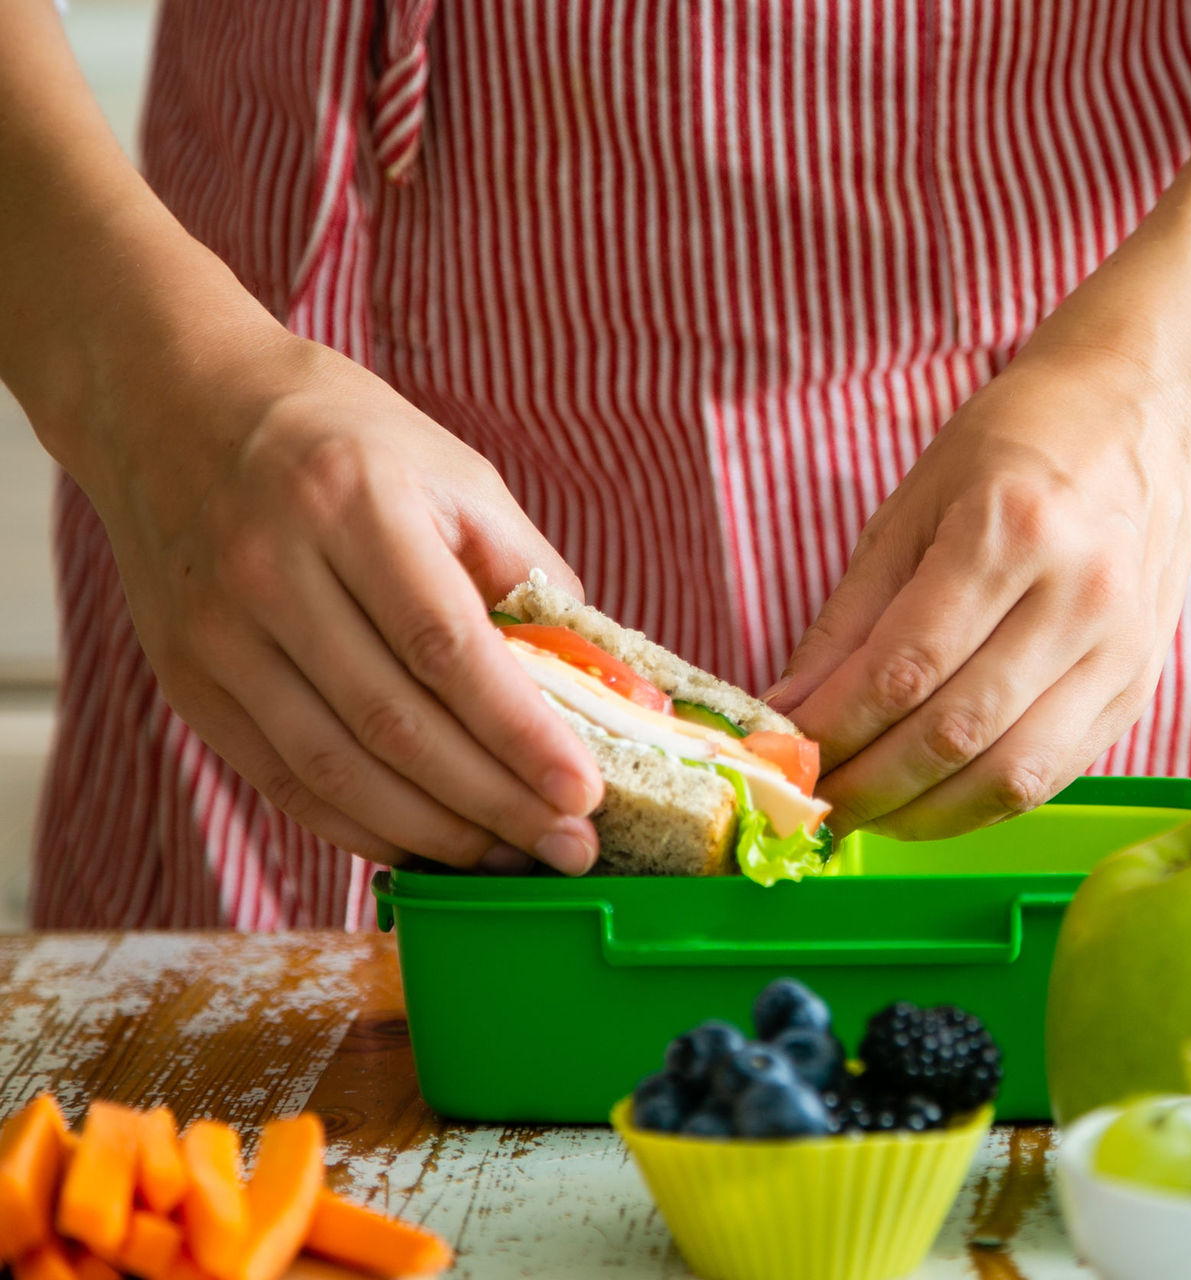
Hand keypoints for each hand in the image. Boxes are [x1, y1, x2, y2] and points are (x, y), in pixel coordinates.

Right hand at [82, 326, 604, 872]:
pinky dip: (358, 825)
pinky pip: (282, 779)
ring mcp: (217, 632)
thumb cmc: (339, 437)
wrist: (172, 400)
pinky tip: (423, 845)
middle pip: (395, 723)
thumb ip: (528, 573)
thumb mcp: (452, 472)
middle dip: (494, 801)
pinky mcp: (187, 679)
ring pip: (336, 768)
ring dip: (434, 831)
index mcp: (351, 503)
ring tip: (509, 855)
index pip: (448, 648)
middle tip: (568, 846)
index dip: (520, 733)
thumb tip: (602, 679)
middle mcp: (271, 570)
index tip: (583, 792)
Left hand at [769, 347, 1190, 837]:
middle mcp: (1079, 594)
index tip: (784, 758)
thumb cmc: (1018, 446)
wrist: (1145, 415)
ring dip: (923, 815)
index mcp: (1012, 529)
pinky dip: (981, 804)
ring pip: (1010, 774)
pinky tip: (932, 802)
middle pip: (955, 733)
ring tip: (866, 816)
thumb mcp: (914, 506)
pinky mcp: (1138, 687)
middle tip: (813, 802)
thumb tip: (790, 711)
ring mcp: (1120, 648)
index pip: (905, 667)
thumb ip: (852, 618)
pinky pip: (1051, 774)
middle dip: (868, 785)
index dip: (835, 730)